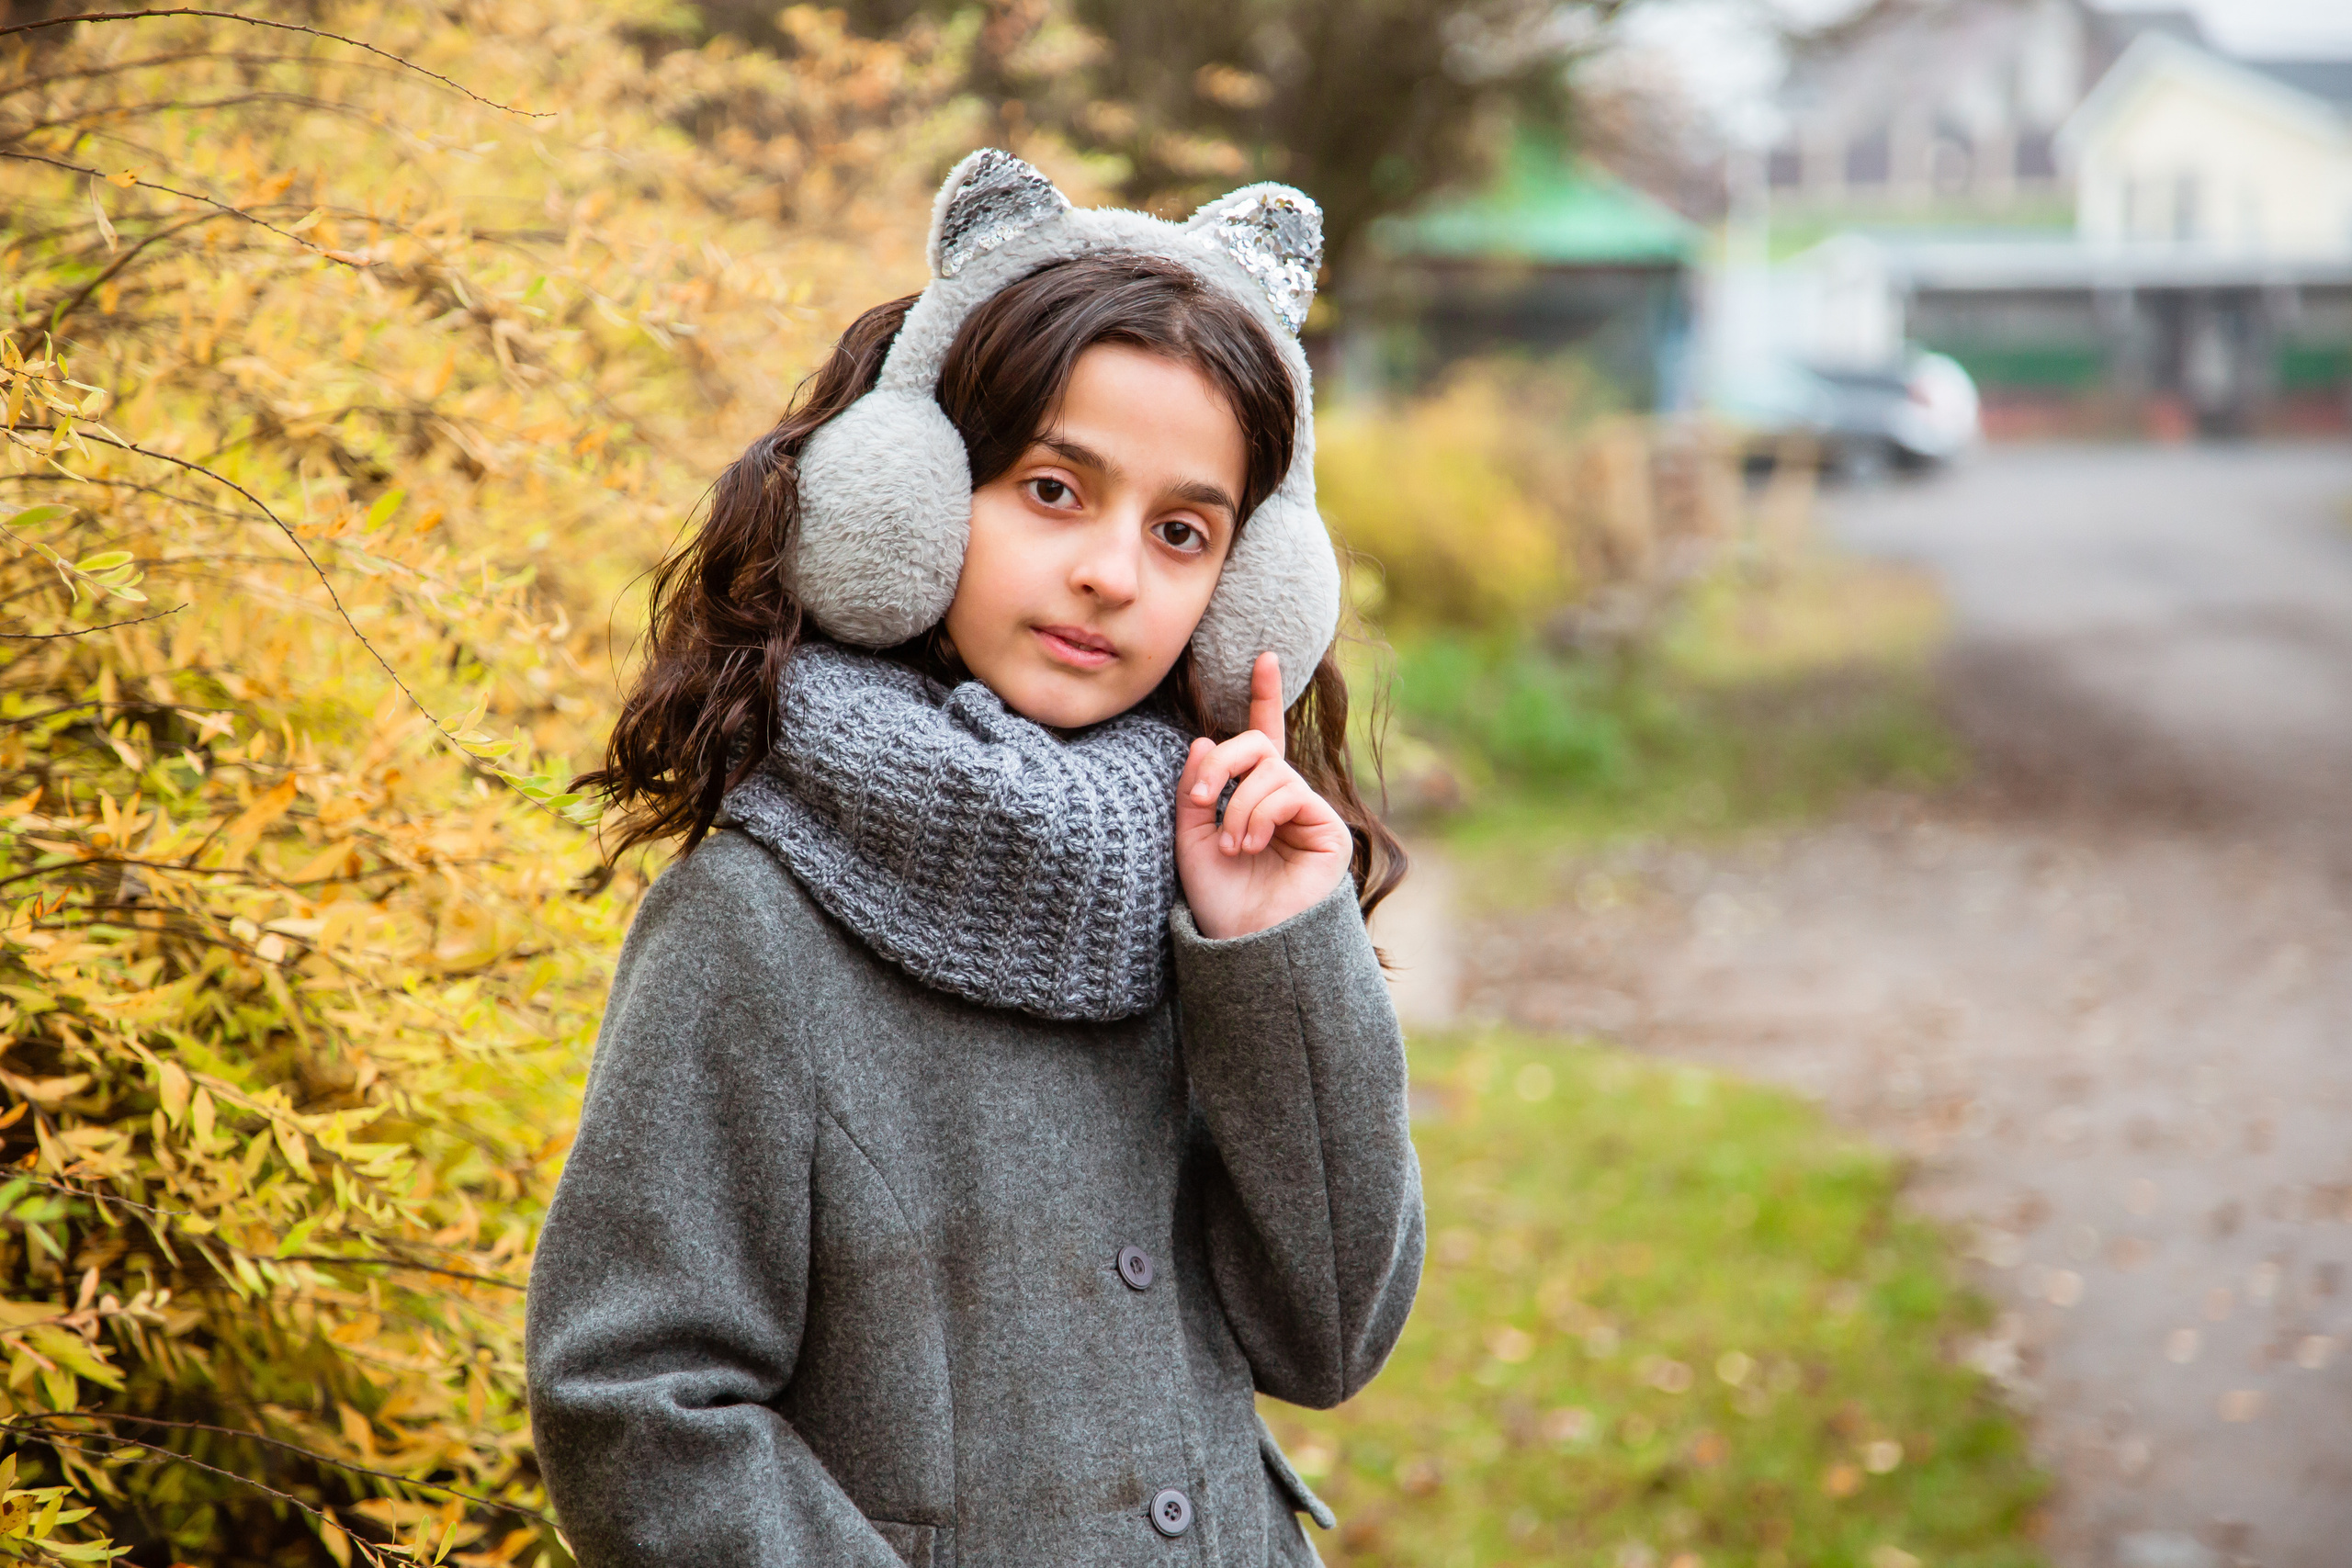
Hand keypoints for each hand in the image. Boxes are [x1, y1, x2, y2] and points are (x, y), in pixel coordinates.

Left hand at [1175, 652, 1352, 939]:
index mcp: (1250, 796)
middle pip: (1256, 746)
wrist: (1246, 945)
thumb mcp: (1189, 838)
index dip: (1264, 697)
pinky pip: (1289, 792)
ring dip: (1239, 805)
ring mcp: (1307, 811)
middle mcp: (1282, 798)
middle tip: (1201, 801)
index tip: (1265, 656)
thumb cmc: (1218, 900)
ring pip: (1270, 771)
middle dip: (1221, 764)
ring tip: (1230, 846)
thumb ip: (1194, 789)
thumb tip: (1204, 739)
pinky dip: (1259, 814)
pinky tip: (1250, 844)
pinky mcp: (1326, 827)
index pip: (1260, 738)